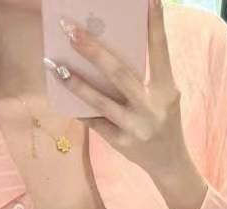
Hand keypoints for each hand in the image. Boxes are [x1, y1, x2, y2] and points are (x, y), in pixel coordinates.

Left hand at [49, 0, 194, 186]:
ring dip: (75, 82)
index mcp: (167, 90)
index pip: (161, 51)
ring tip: (55, 65)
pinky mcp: (122, 143)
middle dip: (93, 51)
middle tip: (70, 30)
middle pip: (119, 74)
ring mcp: (135, 127)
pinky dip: (79, 109)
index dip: (155, 24)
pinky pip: (95, 123)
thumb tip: (108, 52)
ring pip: (100, 101)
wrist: (170, 165)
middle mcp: (151, 107)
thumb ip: (145, 77)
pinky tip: (63, 97)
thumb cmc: (164, 122)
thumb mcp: (164, 97)